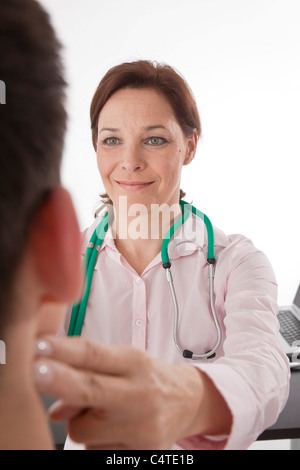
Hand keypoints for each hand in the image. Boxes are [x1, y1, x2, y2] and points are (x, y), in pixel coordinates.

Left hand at [34, 336, 206, 449]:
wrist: (187, 402)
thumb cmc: (146, 377)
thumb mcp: (123, 362)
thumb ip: (86, 373)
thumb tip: (54, 410)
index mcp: (134, 362)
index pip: (94, 354)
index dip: (65, 350)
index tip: (40, 347)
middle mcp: (140, 393)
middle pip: (91, 388)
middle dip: (60, 380)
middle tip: (36, 372)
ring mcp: (142, 427)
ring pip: (82, 429)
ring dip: (81, 422)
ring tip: (105, 412)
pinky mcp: (141, 454)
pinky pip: (94, 451)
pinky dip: (95, 441)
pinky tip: (115, 429)